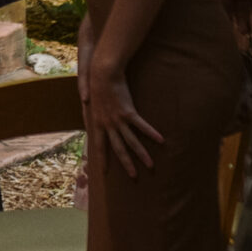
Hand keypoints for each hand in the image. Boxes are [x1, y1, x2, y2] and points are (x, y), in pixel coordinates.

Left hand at [84, 49, 161, 178]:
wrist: (101, 73)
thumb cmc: (96, 85)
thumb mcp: (91, 102)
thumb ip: (92, 113)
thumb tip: (90, 119)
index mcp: (97, 123)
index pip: (99, 146)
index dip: (102, 159)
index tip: (105, 173)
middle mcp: (107, 124)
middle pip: (118, 148)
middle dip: (126, 164)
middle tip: (134, 177)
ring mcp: (118, 119)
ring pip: (131, 141)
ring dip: (142, 154)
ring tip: (151, 165)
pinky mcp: (128, 111)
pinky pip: (141, 126)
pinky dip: (151, 133)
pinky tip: (161, 141)